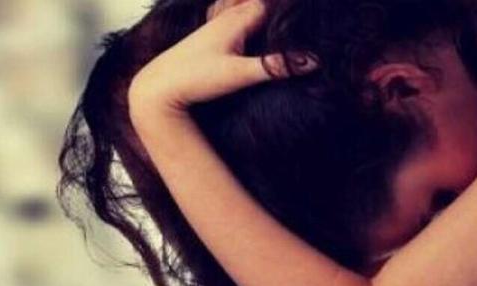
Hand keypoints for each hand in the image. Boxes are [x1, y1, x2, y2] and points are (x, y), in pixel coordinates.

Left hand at [128, 0, 315, 113]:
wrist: (158, 87)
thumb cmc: (195, 79)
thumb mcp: (239, 75)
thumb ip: (275, 67)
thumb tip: (314, 61)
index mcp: (239, 19)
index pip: (276, 5)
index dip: (294, 10)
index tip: (318, 12)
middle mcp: (228, 16)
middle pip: (262, 5)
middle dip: (280, 10)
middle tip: (309, 15)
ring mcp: (217, 25)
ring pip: (245, 7)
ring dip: (262, 10)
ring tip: (282, 16)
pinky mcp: (209, 38)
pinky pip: (231, 16)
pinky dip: (244, 14)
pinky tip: (248, 20)